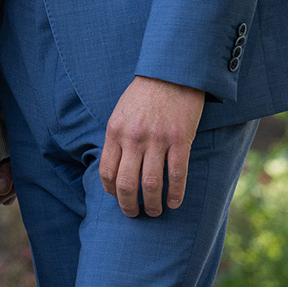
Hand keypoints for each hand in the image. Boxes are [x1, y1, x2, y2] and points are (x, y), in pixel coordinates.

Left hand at [100, 75, 204, 216]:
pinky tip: (174, 202)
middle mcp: (133, 138)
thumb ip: (117, 138)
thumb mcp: (121, 112)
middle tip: (134, 214)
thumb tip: (116, 166)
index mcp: (115, 131)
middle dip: (129, 205)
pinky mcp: (180, 140)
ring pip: (151, 184)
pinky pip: (177, 175)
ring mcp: (157, 140)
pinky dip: (175, 193)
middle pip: (126, 183)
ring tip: (155, 211)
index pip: (107, 172)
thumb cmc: (145, 93)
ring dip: (152, 204)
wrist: (171, 72)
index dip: (111, 192)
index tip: (117, 198)